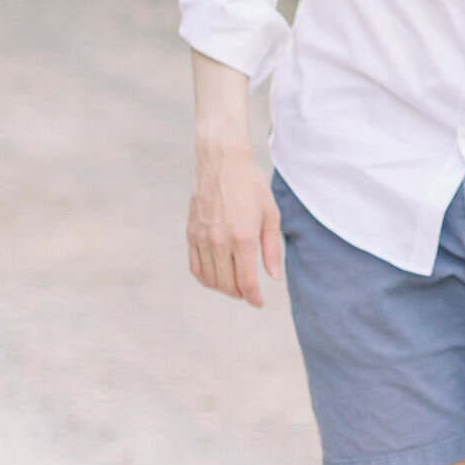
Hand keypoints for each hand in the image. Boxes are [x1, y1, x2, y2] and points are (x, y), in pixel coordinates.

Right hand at [188, 144, 281, 307]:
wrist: (221, 161)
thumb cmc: (250, 185)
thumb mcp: (270, 214)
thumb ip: (271, 248)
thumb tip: (273, 276)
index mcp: (242, 237)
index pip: (246, 281)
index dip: (253, 297)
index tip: (259, 303)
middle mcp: (219, 241)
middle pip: (226, 284)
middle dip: (240, 294)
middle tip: (249, 293)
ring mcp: (202, 238)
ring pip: (209, 279)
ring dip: (222, 288)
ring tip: (235, 285)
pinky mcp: (191, 233)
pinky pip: (195, 266)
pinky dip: (205, 278)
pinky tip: (216, 276)